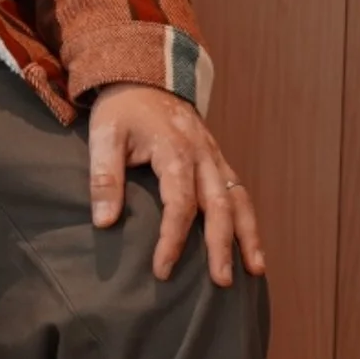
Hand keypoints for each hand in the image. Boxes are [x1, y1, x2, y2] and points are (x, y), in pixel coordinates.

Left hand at [86, 84, 263, 285]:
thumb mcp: (103, 136)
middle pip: (219, 206)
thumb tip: (104, 222)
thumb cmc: (121, 111)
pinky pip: (239, 191)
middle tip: (221, 281)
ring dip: (248, 235)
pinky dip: (248, 219)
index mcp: (174, 150)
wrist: (143, 77)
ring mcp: (214, 156)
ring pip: (239, 199)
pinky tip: (252, 245)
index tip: (162, 270)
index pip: (180, 203)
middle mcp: (202, 155)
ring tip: (256, 269)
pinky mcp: (217, 159)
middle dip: (222, 245)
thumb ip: (104, 177)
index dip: (172, 239)